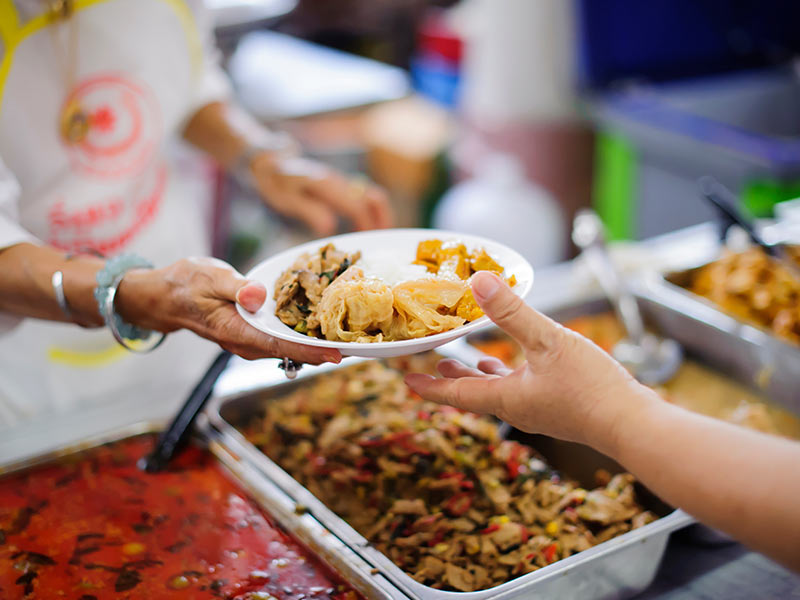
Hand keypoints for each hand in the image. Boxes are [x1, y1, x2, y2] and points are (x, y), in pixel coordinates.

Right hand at [116, 257, 341, 363]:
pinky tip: (321, 328)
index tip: (336, 355)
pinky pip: (281, 340)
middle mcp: (244, 342)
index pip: (278, 346)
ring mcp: (248, 341)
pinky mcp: (251, 335)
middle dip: (322, 352)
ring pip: (287, 348)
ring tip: (348, 339)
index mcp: (235, 331)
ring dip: (315, 346)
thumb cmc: (186, 282)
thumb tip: (257, 296)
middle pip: (290, 353)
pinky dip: (302, 337)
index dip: (309, 351)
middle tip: (358, 347)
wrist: (165, 296)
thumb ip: (235, 287)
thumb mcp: (209, 276)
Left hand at [251, 153, 392, 235]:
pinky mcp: (340, 185)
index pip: (357, 206)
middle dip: (382, 220)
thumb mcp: (288, 199)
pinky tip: (363, 226)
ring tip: (377, 235)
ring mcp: (341, 181)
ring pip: (371, 196)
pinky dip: (370, 211)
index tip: (366, 241)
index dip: (365, 225)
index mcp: (328, 185)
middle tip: (382, 241)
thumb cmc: (277, 182)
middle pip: (373, 198)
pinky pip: (363, 197)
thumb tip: (330, 229)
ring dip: (379, 215)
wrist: (271, 162)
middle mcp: (340, 181)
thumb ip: (310, 211)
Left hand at [404, 271, 655, 451]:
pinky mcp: (559, 406)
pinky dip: (511, 374)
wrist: (632, 424)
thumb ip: (512, 312)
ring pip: (499, 391)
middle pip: (474, 394)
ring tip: (470, 362)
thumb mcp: (548, 341)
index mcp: (506, 399)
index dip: (429, 387)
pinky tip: (522, 364)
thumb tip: (478, 281)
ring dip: (481, 376)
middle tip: (435, 367)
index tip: (406, 381)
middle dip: (452, 379)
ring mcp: (539, 410)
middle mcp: (518, 408)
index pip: (455, 395)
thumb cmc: (590, 388)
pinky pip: (524, 389)